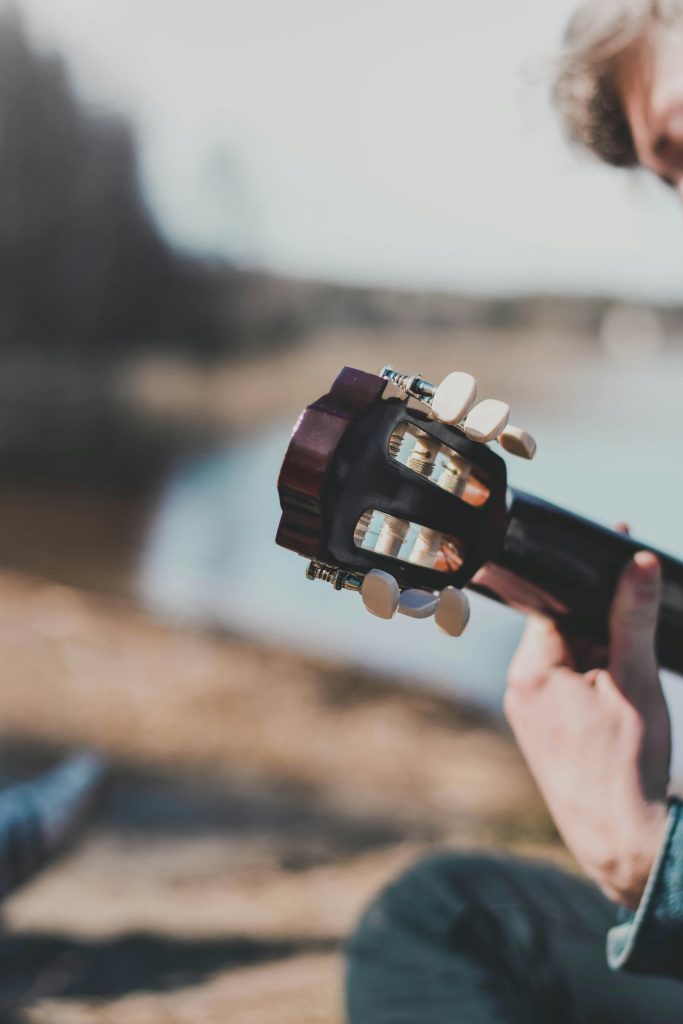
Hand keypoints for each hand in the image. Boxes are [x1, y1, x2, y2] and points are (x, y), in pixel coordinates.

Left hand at [505, 548, 670, 907]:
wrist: (623, 841)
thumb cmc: (626, 763)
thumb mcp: (635, 680)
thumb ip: (632, 617)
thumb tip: (638, 562)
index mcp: (531, 671)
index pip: (554, 605)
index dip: (587, 581)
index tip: (614, 551)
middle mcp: (521, 690)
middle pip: (562, 631)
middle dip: (601, 620)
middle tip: (637, 608)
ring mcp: (531, 715)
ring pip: (569, 661)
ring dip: (602, 653)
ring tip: (635, 669)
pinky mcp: (546, 735)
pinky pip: (569, 690)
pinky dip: (597, 681)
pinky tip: (624, 691)